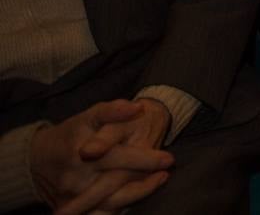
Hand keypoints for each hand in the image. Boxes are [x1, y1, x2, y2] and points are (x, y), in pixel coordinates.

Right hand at [31, 100, 173, 214]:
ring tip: (160, 180)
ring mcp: (73, 196)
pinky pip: (100, 213)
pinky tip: (139, 195)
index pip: (117, 157)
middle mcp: (76, 177)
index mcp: (80, 151)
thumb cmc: (72, 133)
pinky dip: (121, 206)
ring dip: (138, 193)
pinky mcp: (72, 207)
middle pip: (115, 183)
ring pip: (110, 202)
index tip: (168, 158)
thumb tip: (137, 107)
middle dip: (145, 181)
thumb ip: (113, 110)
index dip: (145, 160)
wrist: (38, 158)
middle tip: (167, 170)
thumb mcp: (90, 115)